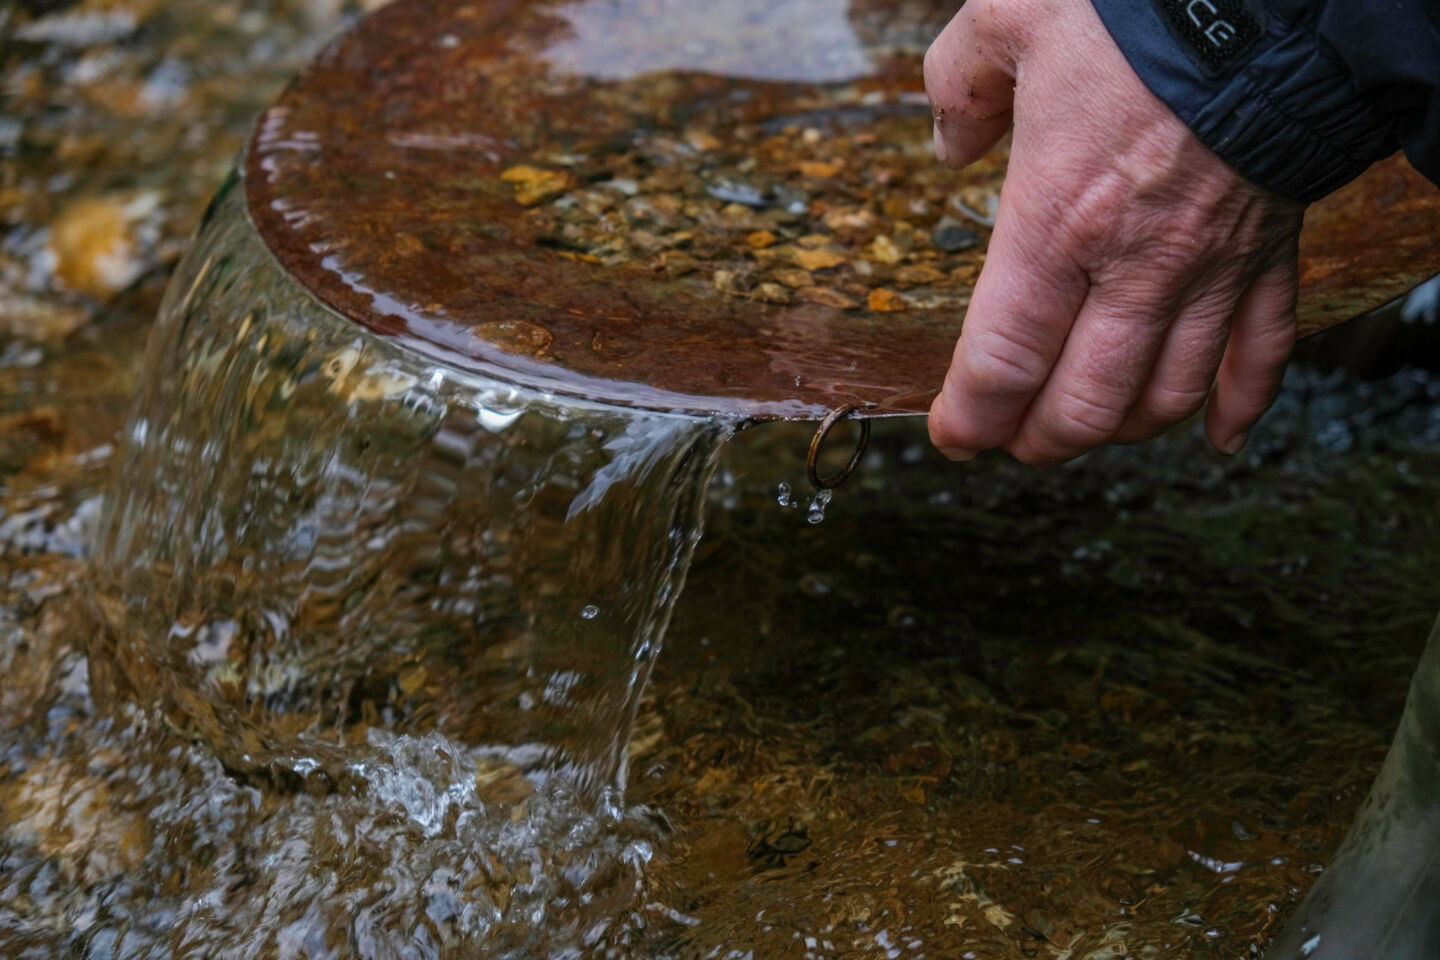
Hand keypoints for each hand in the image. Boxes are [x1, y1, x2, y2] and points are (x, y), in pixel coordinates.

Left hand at [924, 0, 1304, 464]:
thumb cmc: (1134, 6)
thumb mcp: (1007, 22)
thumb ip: (960, 90)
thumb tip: (950, 145)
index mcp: (1056, 221)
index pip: (1004, 361)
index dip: (971, 417)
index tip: (953, 434)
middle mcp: (1135, 266)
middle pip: (1085, 403)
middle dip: (1038, 440)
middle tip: (1010, 439)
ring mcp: (1211, 268)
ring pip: (1167, 395)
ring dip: (1119, 429)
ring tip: (1083, 430)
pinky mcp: (1271, 253)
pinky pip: (1263, 349)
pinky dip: (1241, 403)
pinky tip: (1217, 438)